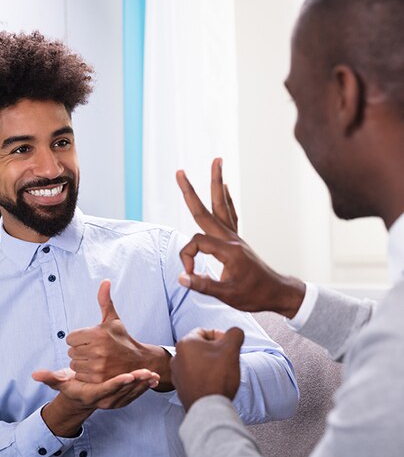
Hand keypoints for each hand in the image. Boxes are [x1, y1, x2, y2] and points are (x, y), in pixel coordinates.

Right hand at [32, 367, 159, 436]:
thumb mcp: (62, 383)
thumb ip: (50, 378)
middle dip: (136, 382)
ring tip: (154, 375)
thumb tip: (34, 374)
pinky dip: (144, 387)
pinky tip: (154, 379)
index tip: (129, 375)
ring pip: (131, 393)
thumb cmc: (72, 388)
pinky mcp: (122, 400)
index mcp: (92, 394)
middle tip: (148, 372)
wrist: (82, 400)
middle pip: (122, 391)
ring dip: (143, 385)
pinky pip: (135, 394)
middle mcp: (105, 400)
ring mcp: (114, 402)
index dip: (117, 383)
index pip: (106, 389)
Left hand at [67, 280, 172, 389]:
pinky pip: (79, 375)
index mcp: (99, 333)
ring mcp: (98, 366)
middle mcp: (98, 350)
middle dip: (80, 350)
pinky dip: (85, 374)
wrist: (138, 362)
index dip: (79, 339)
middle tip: (95, 350)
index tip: (90, 340)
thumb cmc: (122, 339)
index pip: (70, 338)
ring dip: (82, 363)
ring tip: (96, 360)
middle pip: (71, 351)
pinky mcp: (98, 379)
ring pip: (74, 364)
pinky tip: (97, 369)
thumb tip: (105, 281)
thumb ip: (105, 300)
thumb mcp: (113, 319)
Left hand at [171, 327, 243, 410]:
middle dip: (216, 352)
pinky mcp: (180, 387)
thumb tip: (235, 332)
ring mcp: (177, 373)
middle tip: (227, 359)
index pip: (205, 332)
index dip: (220, 337)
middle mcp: (177, 356)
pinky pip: (195, 376)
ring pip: (198, 362)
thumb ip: (234, 334)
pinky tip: (214, 383)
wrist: (208, 408)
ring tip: (222, 373)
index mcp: (185, 343)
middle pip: (201, 348)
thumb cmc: (217, 377)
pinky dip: (205, 377)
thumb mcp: (231, 349)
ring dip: (210, 364)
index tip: (229, 346)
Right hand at [176, 157, 304, 317]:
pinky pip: (230, 214)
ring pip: (222, 205)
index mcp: (228, 250)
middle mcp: (231, 239)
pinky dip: (227, 198)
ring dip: (216, 183)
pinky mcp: (237, 240)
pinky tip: (225, 187)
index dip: (187, 257)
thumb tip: (181, 277)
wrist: (277, 293)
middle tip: (179, 172)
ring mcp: (235, 237)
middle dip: (190, 191)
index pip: (196, 243)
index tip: (189, 274)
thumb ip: (202, 285)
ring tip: (217, 161)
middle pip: (207, 210)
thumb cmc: (254, 295)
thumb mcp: (228, 295)